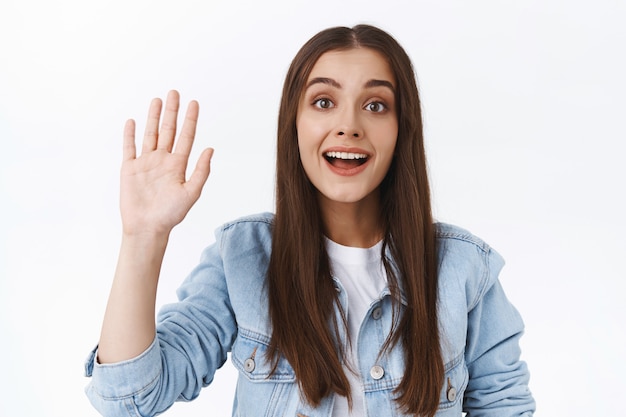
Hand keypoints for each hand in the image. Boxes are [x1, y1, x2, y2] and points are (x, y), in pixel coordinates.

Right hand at [119, 90, 212, 235]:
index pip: (186, 137)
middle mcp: (163, 161)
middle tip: (175, 92)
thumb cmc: (170, 214)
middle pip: (168, 130)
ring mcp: (146, 163)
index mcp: (178, 165)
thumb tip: (210, 148)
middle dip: (172, 112)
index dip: (190, 120)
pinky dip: (130, 135)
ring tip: (157, 100)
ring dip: (153, 117)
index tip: (194, 103)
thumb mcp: (191, 192)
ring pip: (150, 134)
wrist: (147, 228)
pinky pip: (129, 148)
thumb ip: (201, 171)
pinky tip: (133, 122)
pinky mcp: (130, 169)